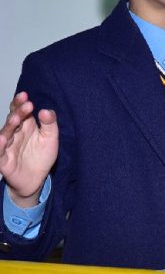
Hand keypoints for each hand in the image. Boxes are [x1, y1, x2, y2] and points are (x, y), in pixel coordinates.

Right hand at [0, 92, 58, 207]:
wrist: (37, 178)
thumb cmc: (42, 155)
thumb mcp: (50, 137)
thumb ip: (50, 123)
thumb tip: (46, 110)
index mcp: (26, 126)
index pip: (20, 111)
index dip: (20, 103)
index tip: (25, 95)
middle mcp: (15, 134)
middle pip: (13, 120)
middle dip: (18, 111)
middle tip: (26, 104)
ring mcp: (8, 147)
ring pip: (5, 134)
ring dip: (9, 126)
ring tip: (15, 118)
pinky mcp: (4, 162)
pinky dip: (0, 146)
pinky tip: (2, 139)